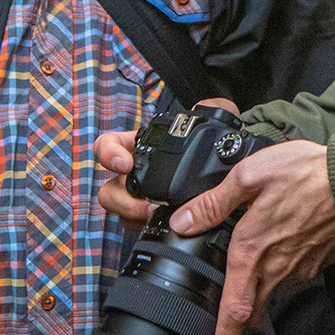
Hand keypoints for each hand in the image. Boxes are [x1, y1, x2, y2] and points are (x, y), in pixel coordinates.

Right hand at [95, 97, 240, 223]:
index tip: (124, 164)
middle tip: (146, 205)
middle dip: (122, 200)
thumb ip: (212, 108)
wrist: (227, 179)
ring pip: (120, 212)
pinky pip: (137, 227)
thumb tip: (205, 106)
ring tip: (156, 216)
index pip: (108, 145)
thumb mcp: (215, 124)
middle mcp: (133, 174)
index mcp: (140, 147)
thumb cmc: (213, 148)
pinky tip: (162, 226)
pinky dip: (145, 228)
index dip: (108, 153)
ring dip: (133, 216)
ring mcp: (139, 199)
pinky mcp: (150, 218)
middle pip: (108, 189)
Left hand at [168, 139, 334, 334]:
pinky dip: (283, 274)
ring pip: (273, 293)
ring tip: (250, 282)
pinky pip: (294, 277)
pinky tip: (280, 254)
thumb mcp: (249, 176)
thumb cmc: (304, 174)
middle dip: (239, 324)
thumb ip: (214, 203)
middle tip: (227, 328)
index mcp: (252, 252)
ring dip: (260, 294)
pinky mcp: (318, 262)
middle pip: (254, 311)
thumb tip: (183, 221)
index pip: (235, 310)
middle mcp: (276, 268)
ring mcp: (300, 268)